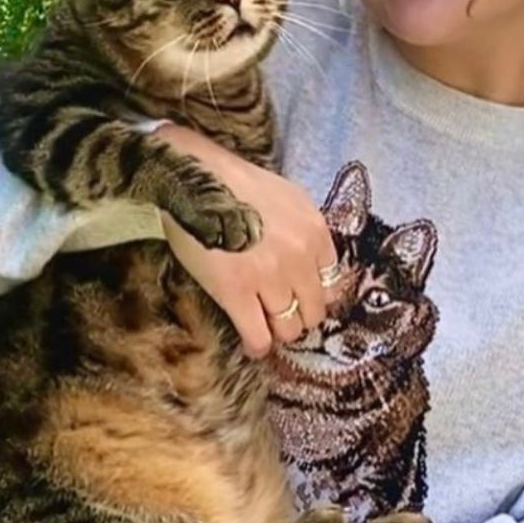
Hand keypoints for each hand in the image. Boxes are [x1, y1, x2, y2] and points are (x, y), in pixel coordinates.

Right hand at [155, 125, 339, 357]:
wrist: (191, 177)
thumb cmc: (235, 182)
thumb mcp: (287, 198)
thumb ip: (304, 231)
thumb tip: (309, 263)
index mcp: (315, 232)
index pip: (331, 284)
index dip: (313, 296)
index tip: (300, 300)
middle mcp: (299, 257)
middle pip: (314, 311)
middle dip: (299, 318)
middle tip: (281, 317)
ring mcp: (269, 277)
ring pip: (289, 328)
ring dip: (278, 333)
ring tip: (266, 330)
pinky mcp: (236, 292)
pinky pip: (258, 336)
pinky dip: (257, 346)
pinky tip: (252, 345)